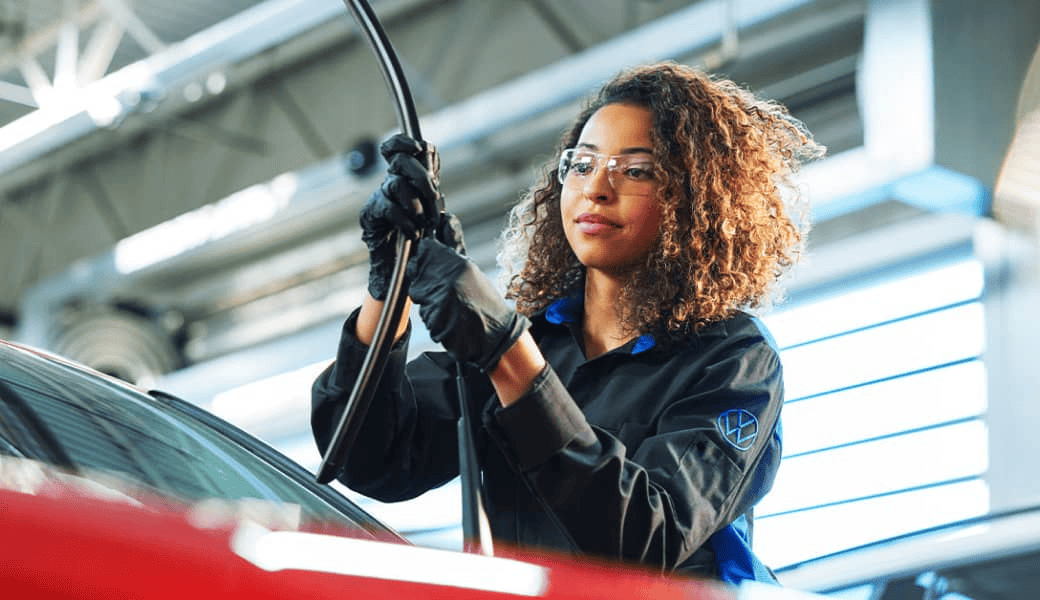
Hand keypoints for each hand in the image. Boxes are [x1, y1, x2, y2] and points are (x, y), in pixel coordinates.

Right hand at [360, 134, 442, 299]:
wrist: (399, 271)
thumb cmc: (422, 245)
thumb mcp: (437, 219)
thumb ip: (437, 200)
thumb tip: (438, 188)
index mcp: (405, 178)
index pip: (398, 147)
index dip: (405, 142)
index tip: (420, 148)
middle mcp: (389, 183)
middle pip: (400, 162)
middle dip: (423, 179)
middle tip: (434, 200)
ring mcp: (379, 199)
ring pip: (396, 184)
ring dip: (416, 204)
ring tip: (423, 223)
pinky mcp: (370, 216)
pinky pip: (389, 208)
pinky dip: (406, 220)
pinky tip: (413, 233)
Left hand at [407, 237, 528, 371]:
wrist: (496, 335)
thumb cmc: (484, 301)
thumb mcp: (471, 268)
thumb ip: (453, 246)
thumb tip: (444, 218)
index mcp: (458, 263)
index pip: (426, 249)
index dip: (427, 258)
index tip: (436, 268)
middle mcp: (447, 279)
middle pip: (417, 272)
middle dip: (426, 282)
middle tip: (446, 293)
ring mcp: (440, 300)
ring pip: (418, 294)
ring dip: (429, 301)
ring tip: (451, 307)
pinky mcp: (434, 320)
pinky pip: (424, 314)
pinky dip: (433, 318)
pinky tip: (450, 320)